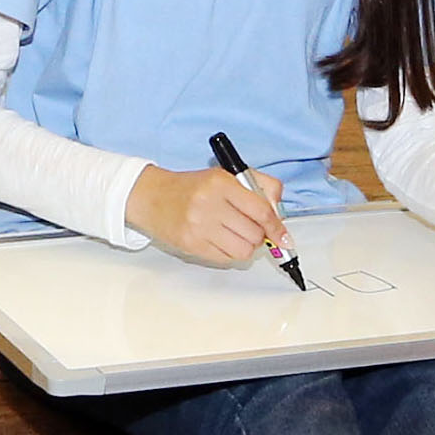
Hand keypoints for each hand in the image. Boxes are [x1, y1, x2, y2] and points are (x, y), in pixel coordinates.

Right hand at [125, 161, 288, 267]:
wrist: (151, 197)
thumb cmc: (191, 187)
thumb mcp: (225, 175)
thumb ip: (259, 186)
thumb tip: (278, 213)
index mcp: (221, 182)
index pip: (261, 210)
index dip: (277, 227)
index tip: (283, 236)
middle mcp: (209, 204)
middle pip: (255, 234)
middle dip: (259, 234)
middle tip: (249, 227)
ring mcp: (199, 227)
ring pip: (244, 250)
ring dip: (246, 246)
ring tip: (235, 234)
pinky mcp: (192, 245)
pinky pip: (227, 259)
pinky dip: (230, 252)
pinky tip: (220, 240)